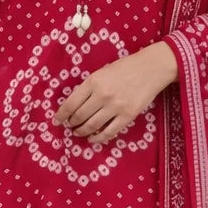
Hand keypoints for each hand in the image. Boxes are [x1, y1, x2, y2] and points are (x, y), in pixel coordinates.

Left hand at [53, 41, 177, 143]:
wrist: (151, 68)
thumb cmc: (125, 68)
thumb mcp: (102, 72)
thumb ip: (89, 87)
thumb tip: (75, 105)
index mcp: (93, 81)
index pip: (70, 103)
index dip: (61, 115)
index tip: (56, 121)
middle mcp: (102, 95)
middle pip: (79, 116)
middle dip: (71, 124)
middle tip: (69, 126)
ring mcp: (115, 107)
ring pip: (92, 126)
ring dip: (82, 131)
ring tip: (78, 132)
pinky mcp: (127, 116)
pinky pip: (109, 132)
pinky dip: (98, 138)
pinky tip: (92, 139)